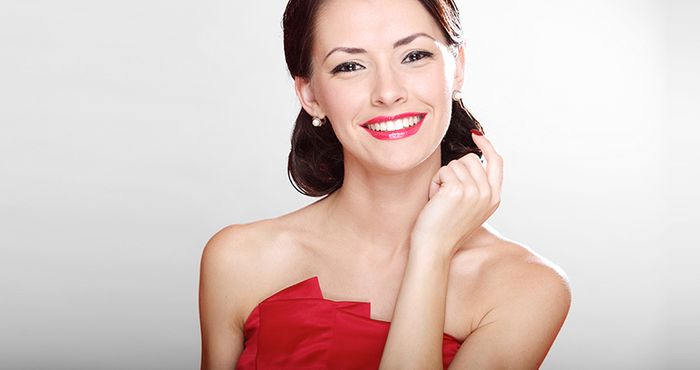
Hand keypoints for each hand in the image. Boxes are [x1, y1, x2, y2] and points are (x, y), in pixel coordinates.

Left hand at [411, 131, 503, 257]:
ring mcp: (475, 191)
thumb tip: (471, 160)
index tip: (476, 135)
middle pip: (470, 159)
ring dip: (442, 178)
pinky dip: (434, 183)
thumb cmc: (445, 227)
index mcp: (494, 198)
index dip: (487, 146)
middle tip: (446, 193)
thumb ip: (476, 187)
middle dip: (454, 171)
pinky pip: (443, 171)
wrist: (434, 247)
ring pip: (455, 164)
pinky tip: (434, 200)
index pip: (497, 162)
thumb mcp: (470, 207)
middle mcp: (488, 194)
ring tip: (440, 199)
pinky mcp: (458, 190)